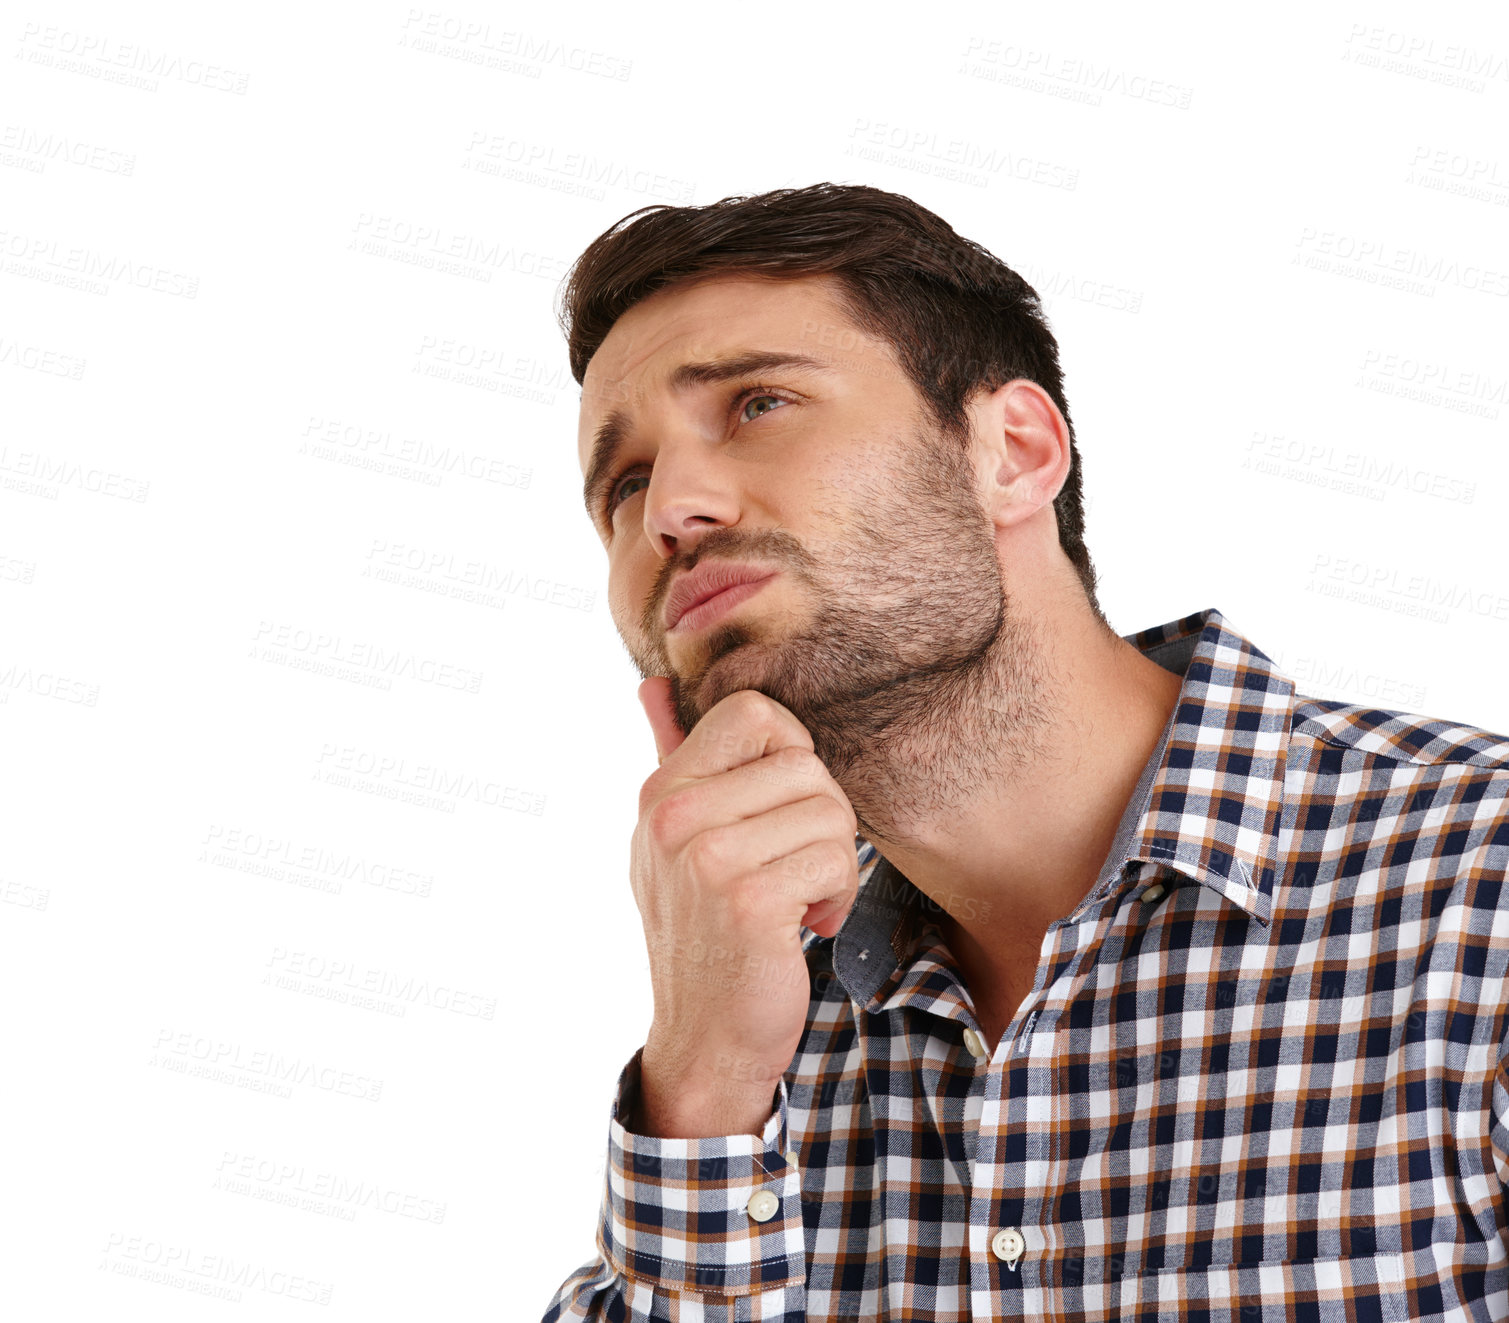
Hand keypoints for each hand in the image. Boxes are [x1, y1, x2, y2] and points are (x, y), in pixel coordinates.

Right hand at [628, 677, 859, 1137]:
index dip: (792, 752)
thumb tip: (652, 684)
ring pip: (829, 810)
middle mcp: (673, 815)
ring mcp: (705, 856)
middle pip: (805, 762)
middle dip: (822, 818)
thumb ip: (671, 758)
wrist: (704, 1040)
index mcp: (661, 791)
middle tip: (797, 868)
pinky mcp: (746, 899)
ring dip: (833, 863)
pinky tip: (806, 927)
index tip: (782, 807)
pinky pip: (834, 858)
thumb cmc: (706, 935)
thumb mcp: (675, 844)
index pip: (755, 713)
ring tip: (799, 900)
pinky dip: (838, 898)